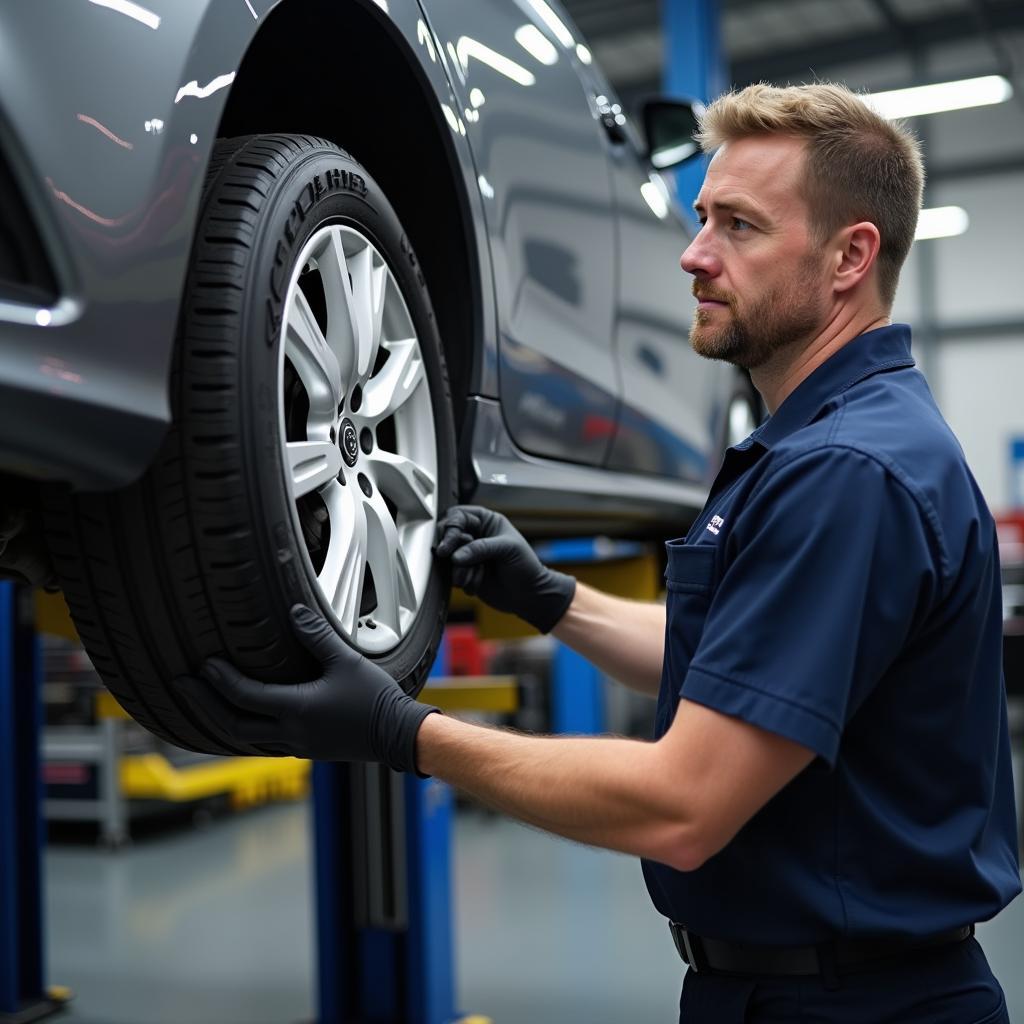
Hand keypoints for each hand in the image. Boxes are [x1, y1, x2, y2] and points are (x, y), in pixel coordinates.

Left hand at [174, 604, 438, 770]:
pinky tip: (242, 717)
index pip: (244, 696)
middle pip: (232, 724)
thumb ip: (316, 635)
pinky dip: (244, 728)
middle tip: (182, 686)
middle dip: (204, 705)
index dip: (220, 679)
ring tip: (202, 703)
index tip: (202, 665)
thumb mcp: (346, 661)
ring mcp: (297, 744)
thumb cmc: (375, 699)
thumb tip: (293, 611)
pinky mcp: (306, 748)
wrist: (397, 736)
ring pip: (245, 738)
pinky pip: (263, 741)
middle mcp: (290, 733)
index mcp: (296, 710)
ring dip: (220, 720)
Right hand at [434, 505, 575, 632]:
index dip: (450, 529)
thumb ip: (481, 548)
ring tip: (480, 574)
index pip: (458, 516)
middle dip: (452, 551)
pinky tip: (478, 583)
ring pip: (447, 558)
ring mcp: (467, 555)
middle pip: (446, 536)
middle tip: (457, 561)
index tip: (446, 547)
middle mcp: (474, 536)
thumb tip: (455, 556)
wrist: (528, 595)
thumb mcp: (508, 549)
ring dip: (461, 570)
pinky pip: (451, 575)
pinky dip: (463, 580)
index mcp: (486, 521)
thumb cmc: (526, 567)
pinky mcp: (464, 572)